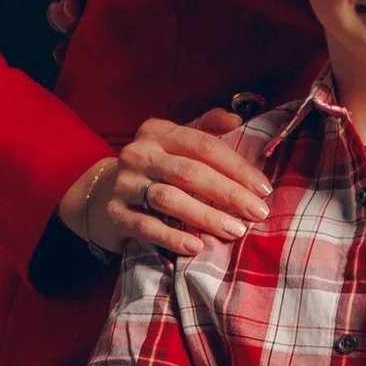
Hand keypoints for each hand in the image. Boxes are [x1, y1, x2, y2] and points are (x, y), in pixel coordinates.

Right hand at [58, 110, 271, 262]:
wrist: (100, 195)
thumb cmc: (153, 169)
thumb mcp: (176, 143)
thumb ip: (206, 129)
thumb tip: (237, 119)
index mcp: (159, 132)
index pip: (204, 146)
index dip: (237, 167)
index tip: (264, 189)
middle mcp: (139, 153)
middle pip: (190, 173)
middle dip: (229, 194)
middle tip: (258, 213)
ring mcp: (124, 183)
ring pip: (169, 199)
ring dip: (206, 216)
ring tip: (234, 231)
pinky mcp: (115, 213)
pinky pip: (146, 226)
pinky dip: (172, 237)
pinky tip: (196, 247)